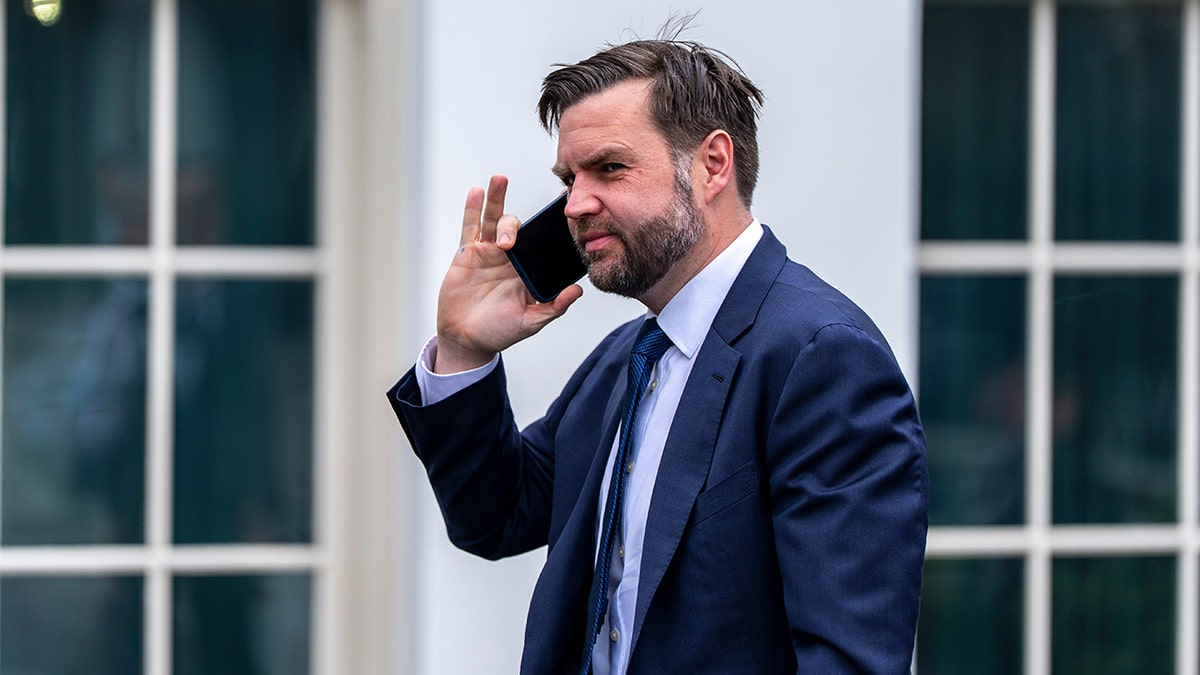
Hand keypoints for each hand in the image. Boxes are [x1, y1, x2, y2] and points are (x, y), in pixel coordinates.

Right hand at [434, 175, 583, 373]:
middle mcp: (510, 257)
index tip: (565, 205)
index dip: (552, 225)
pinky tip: (477, 192)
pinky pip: (471, 226)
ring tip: (499, 180)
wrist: (465, 338)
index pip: (543, 242)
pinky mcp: (468, 252)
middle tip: (514, 236)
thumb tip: (577, 290)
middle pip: (517, 226)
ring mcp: (488, 252)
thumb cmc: (498, 331)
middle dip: (518, 220)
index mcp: (528, 269)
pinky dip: (472, 208)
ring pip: (494, 219)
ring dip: (497, 198)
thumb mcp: (530, 322)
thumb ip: (553, 307)